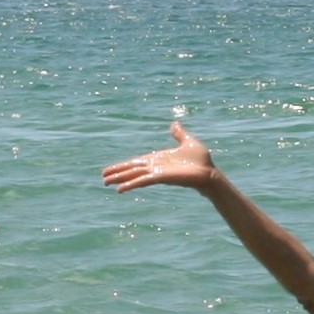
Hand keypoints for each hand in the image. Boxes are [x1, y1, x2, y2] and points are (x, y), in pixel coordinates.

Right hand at [101, 121, 218, 191]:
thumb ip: (179, 134)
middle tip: (103, 178)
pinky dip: (131, 184)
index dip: (124, 165)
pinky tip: (120, 189)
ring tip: (106, 183)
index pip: (137, 162)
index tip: (111, 170)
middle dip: (118, 173)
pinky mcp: (161, 178)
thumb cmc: (201, 161)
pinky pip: (142, 180)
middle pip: (132, 169)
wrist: (209, 173)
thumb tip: (174, 124)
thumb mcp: (188, 142)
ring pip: (134, 175)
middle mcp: (155, 167)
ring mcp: (157, 173)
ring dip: (120, 179)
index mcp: (158, 159)